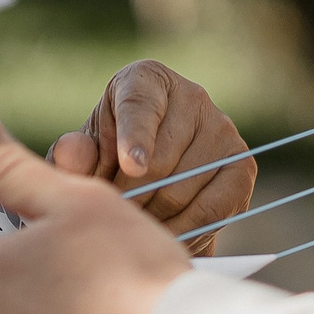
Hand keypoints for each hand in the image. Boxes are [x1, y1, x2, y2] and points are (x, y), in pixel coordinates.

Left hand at [50, 61, 256, 245]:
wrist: (152, 177)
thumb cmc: (109, 158)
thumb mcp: (84, 155)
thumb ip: (72, 155)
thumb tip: (71, 153)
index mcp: (145, 80)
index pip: (140, 106)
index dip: (136, 136)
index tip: (132, 166)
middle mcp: (191, 96)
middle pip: (160, 160)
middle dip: (130, 199)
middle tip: (113, 219)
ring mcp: (223, 129)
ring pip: (184, 189)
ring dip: (153, 219)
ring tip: (134, 227)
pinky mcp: (242, 165)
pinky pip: (213, 209)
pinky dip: (186, 230)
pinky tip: (165, 234)